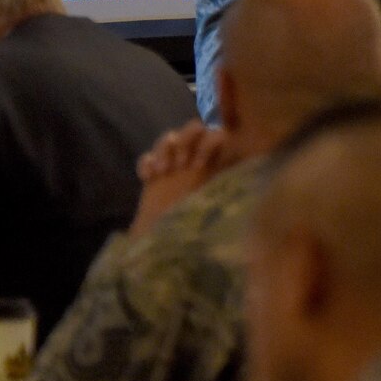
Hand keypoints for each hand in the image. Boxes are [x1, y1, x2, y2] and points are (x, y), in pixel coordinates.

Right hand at [130, 122, 233, 236]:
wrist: (170, 249)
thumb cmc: (201, 229)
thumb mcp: (218, 202)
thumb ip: (226, 179)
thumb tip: (235, 159)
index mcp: (217, 166)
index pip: (218, 137)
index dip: (209, 141)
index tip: (201, 162)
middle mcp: (197, 162)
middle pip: (192, 131)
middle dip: (185, 139)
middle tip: (181, 162)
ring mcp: (175, 167)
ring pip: (169, 140)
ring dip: (165, 149)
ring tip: (162, 169)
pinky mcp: (155, 177)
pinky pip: (147, 158)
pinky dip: (146, 163)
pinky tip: (147, 176)